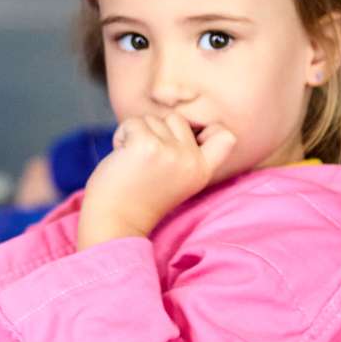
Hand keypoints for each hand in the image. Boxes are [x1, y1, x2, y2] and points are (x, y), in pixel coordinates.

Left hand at [77, 113, 235, 249]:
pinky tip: (120, 157)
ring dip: (137, 134)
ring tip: (132, 161)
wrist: (115, 222)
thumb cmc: (140, 196)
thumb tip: (182, 119)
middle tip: (146, 160)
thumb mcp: (177, 178)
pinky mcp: (146, 145)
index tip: (191, 139)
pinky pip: (132, 122)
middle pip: (177, 119)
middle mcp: (191, 161)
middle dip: (157, 131)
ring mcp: (170, 153)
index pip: (226, 136)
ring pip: (153, 119)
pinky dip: (121, 135)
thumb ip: (186, 154)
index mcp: (202, 170)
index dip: (209, 128)